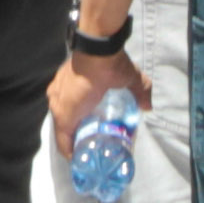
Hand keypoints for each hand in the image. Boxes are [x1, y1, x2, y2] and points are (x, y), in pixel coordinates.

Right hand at [45, 43, 147, 166]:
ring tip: (85, 124)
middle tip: (89, 143)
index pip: (64, 142)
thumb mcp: (129, 83)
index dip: (72, 154)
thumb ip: (140, 95)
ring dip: (70, 120)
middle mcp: (56, 102)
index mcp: (67, 112)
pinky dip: (68, 105)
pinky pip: (60, 98)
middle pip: (61, 127)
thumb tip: (147, 107)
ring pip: (59, 111)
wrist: (96, 42)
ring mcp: (56, 88)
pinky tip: (81, 104)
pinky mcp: (59, 77)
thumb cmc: (109, 70)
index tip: (82, 160)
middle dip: (73, 138)